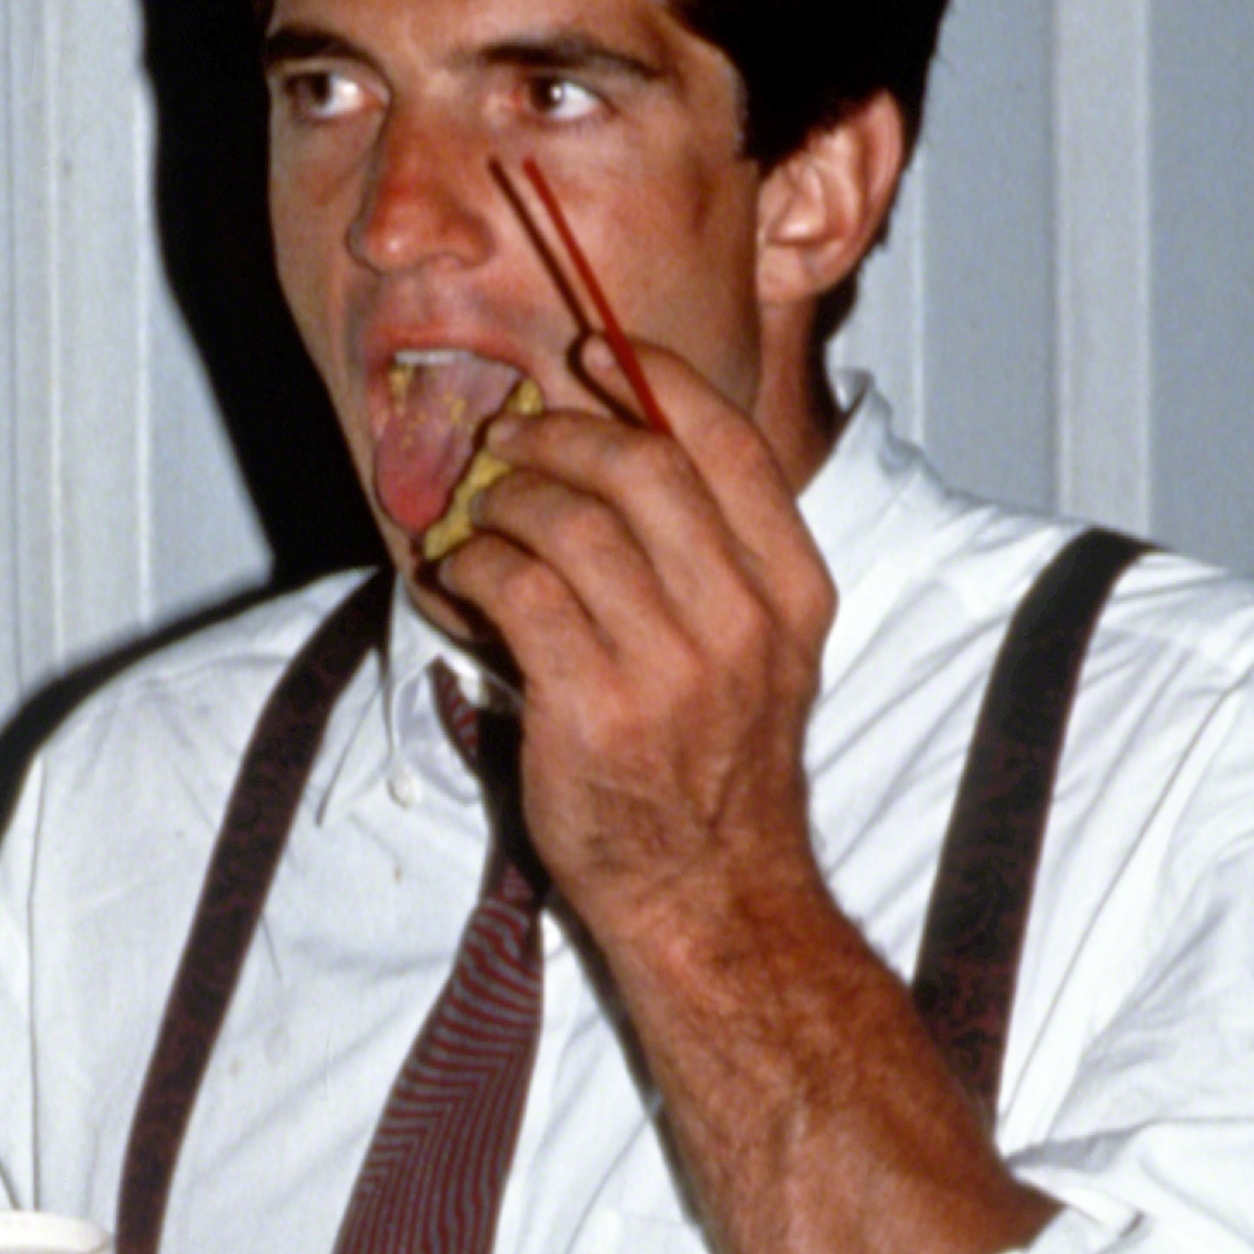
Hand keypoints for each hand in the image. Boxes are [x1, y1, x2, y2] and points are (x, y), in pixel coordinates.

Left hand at [434, 337, 836, 955]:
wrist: (713, 899)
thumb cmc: (719, 775)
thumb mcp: (760, 655)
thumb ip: (713, 560)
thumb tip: (617, 451)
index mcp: (793, 591)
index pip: (726, 443)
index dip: (655, 378)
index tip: (599, 353)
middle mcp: (741, 619)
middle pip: (638, 465)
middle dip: (559, 435)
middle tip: (513, 439)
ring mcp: (669, 666)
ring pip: (567, 523)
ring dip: (505, 505)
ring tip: (482, 521)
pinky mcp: (592, 708)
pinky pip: (514, 590)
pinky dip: (472, 567)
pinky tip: (460, 577)